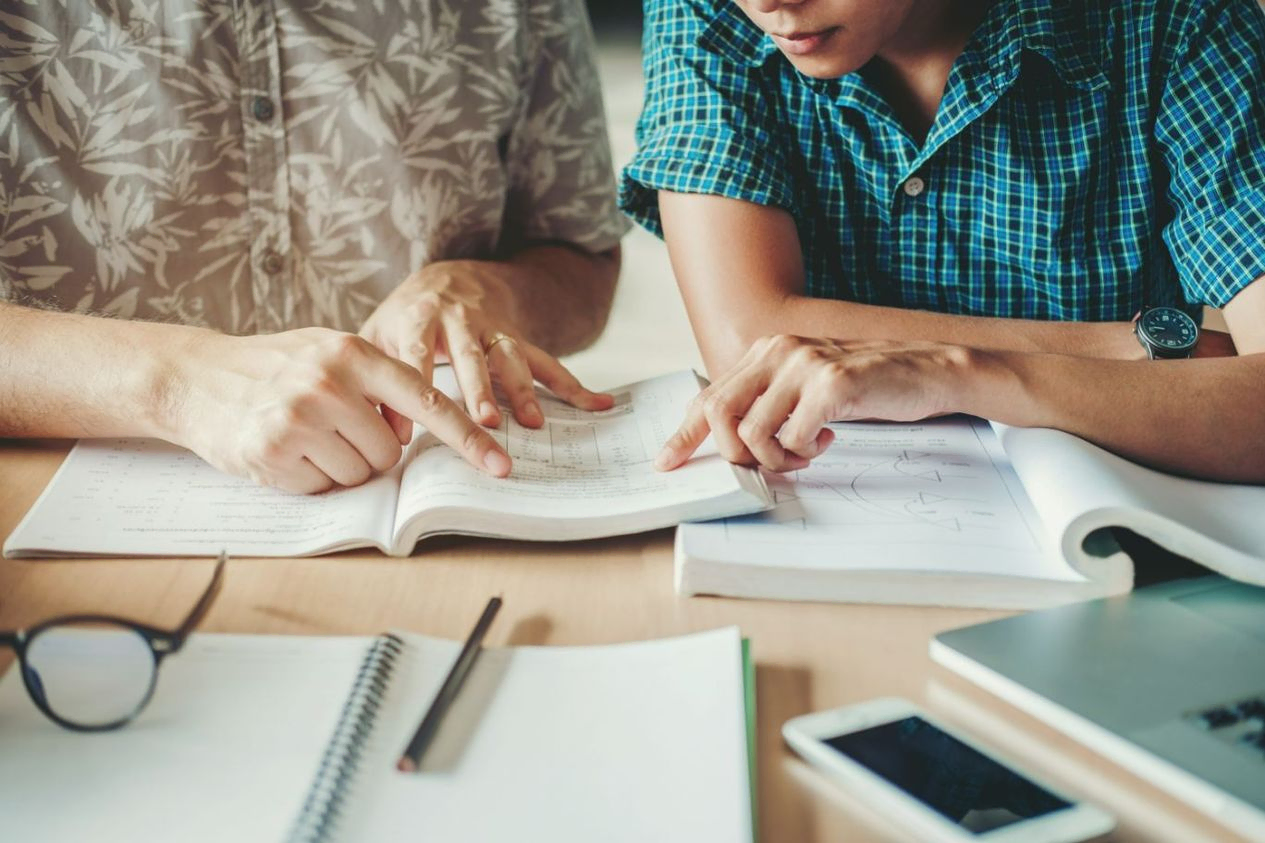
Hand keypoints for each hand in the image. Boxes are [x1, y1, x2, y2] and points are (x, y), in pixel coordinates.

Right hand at [166, 327, 510, 493]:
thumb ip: (377, 381)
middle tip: (334, 429)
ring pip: (360, 474)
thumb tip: (421, 426)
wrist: (194, 378)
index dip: (467, 437)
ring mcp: (299, 419)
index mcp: (352, 353)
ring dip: (340, 466)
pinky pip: (323, 487)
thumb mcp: (328, 352)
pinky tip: (286, 450)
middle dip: (372, 452)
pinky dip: (311, 478)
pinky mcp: (273, 453)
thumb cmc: (274, 366)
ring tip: (307, 436)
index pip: (426, 402)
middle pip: (391, 453)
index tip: (498, 464)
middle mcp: (328, 384)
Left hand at [359, 260, 612, 428]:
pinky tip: (598, 404)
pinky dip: (573, 384)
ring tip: (533, 422)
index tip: (407, 434)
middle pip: (470, 355)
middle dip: (479, 388)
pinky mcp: (518, 339)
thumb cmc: (406, 318)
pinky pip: (547, 362)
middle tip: (485, 421)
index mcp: (419, 318)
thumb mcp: (379, 337)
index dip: (414, 390)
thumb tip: (379, 432)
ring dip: (522, 389)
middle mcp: (459, 320)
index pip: (414, 355)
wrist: (448, 278)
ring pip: (510, 357)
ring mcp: (493, 328)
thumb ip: (374, 380)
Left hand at [655, 335, 973, 472]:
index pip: (708, 396)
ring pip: (754, 433)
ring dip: (775, 460)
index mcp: (765, 351)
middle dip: (735, 454)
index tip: (665, 463)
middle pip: (719, 415)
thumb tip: (728, 443)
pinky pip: (794, 438)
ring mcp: (804, 365)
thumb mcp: (803, 389)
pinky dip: (805, 452)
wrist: (924, 371)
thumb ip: (766, 405)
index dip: (683, 434)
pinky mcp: (831, 384)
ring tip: (804, 454)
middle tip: (765, 465)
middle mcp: (778, 351)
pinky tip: (827, 440)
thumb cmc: (862, 386)